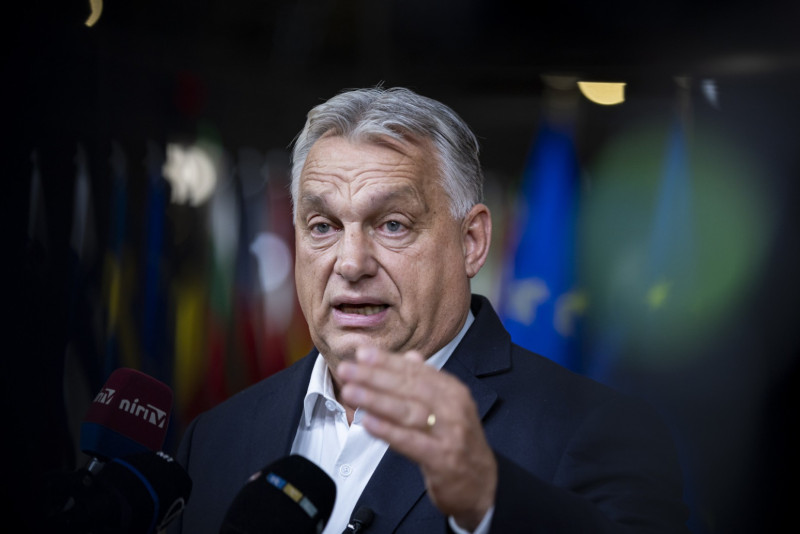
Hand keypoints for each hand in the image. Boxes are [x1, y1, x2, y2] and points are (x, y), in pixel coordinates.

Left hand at [336, 346, 496, 529]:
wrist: (482, 485)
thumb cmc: (457, 442)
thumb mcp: (448, 407)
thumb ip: (427, 382)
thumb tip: (410, 356)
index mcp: (453, 391)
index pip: (416, 371)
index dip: (387, 361)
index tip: (361, 353)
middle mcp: (453, 408)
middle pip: (410, 387)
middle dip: (375, 377)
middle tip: (347, 369)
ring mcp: (450, 433)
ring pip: (408, 411)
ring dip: (376, 400)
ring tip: (351, 391)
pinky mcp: (443, 459)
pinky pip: (411, 442)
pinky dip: (388, 430)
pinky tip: (367, 422)